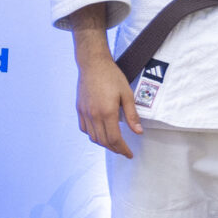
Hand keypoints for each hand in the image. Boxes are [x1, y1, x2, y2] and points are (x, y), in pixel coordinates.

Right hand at [73, 36, 141, 157]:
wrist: (93, 64)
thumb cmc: (111, 76)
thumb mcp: (127, 94)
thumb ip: (132, 115)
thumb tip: (138, 132)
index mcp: (107, 112)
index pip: (115, 139)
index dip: (123, 149)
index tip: (129, 154)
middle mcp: (94, 115)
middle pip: (104, 141)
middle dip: (115, 149)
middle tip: (124, 151)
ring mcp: (85, 113)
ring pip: (93, 137)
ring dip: (104, 143)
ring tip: (114, 143)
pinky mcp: (79, 109)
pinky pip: (84, 129)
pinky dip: (93, 135)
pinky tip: (100, 132)